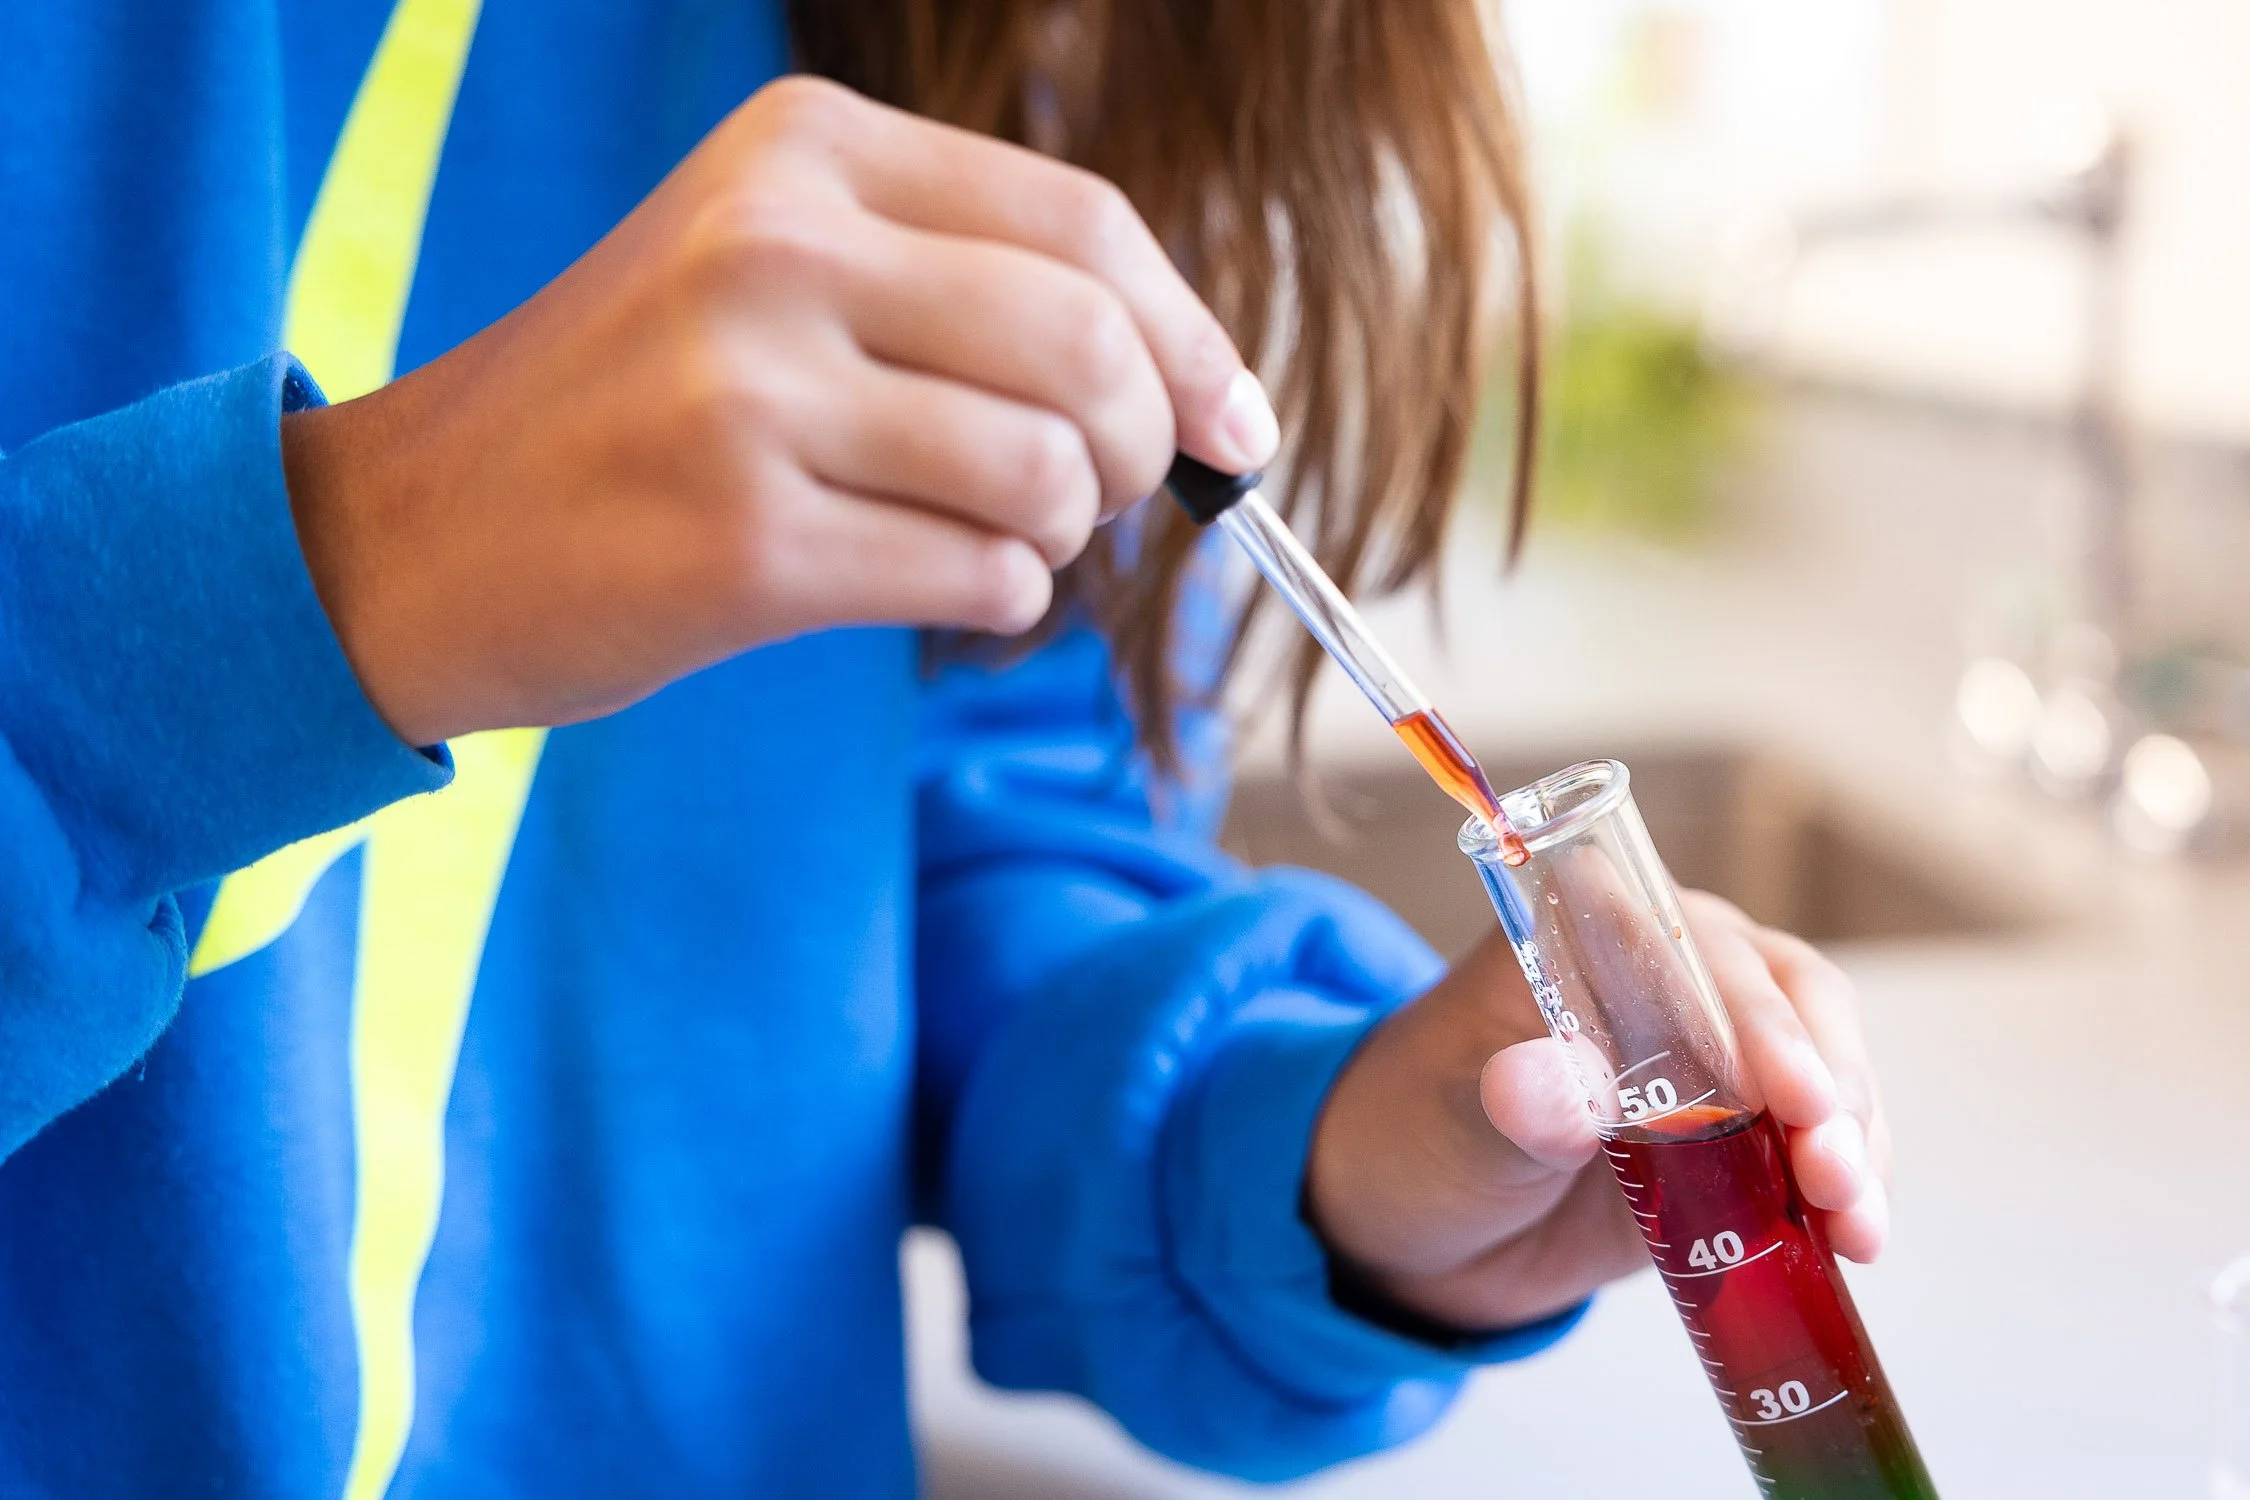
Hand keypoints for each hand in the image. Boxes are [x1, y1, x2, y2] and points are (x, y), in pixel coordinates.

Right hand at [282, 76, 1278, 745]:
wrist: (417, 537)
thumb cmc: (632, 412)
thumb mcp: (771, 274)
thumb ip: (965, 290)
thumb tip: (1204, 393)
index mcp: (799, 151)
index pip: (1084, 224)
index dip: (1192, 337)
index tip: (1233, 426)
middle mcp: (773, 248)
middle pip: (1089, 343)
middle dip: (1139, 446)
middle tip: (1102, 495)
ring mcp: (748, 394)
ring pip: (1046, 471)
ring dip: (1056, 534)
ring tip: (986, 538)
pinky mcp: (740, 543)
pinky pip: (980, 575)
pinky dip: (997, 596)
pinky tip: (930, 582)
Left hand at [1306, 892, 1890, 1329]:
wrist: (1418, 1229)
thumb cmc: (1417, 1139)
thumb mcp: (1453, 1127)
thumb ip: (1512, 1105)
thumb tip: (1552, 1086)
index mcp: (1586, 932)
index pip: (1688, 940)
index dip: (1749, 1009)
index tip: (1785, 1090)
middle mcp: (1666, 971)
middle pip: (1782, 997)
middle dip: (1823, 1084)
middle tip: (1831, 1170)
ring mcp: (1716, 1051)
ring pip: (1824, 1064)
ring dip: (1856, 1141)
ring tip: (1854, 1224)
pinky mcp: (1743, 1131)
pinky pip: (1820, 1140)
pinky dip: (1851, 1186)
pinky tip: (1857, 1241)